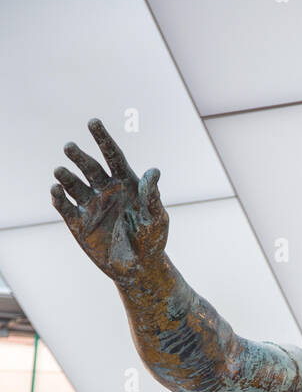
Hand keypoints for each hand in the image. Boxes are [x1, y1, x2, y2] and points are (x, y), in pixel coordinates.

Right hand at [50, 119, 167, 282]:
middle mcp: (104, 189)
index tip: (93, 122)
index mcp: (124, 182)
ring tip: (60, 171)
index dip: (102, 139)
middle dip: (79, 157)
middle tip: (69, 147)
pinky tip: (55, 191)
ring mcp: (90, 205)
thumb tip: (154, 171)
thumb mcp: (156, 219)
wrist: (139, 269)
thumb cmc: (152, 241)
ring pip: (74, 185)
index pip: (112, 155)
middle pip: (89, 167)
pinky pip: (66, 208)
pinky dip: (58, 199)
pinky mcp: (78, 224)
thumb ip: (152, 196)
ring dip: (66, 177)